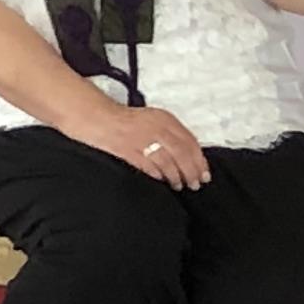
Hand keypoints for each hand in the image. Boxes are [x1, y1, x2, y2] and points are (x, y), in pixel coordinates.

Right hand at [91, 102, 210, 192]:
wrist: (99, 118)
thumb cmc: (127, 121)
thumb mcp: (154, 119)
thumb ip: (171, 133)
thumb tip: (190, 155)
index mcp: (164, 118)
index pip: (189, 141)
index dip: (199, 160)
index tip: (204, 173)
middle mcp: (155, 127)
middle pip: (181, 153)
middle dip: (191, 171)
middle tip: (195, 184)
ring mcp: (140, 139)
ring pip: (166, 161)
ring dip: (175, 176)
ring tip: (179, 185)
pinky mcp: (126, 149)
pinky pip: (147, 165)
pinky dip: (157, 174)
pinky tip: (161, 180)